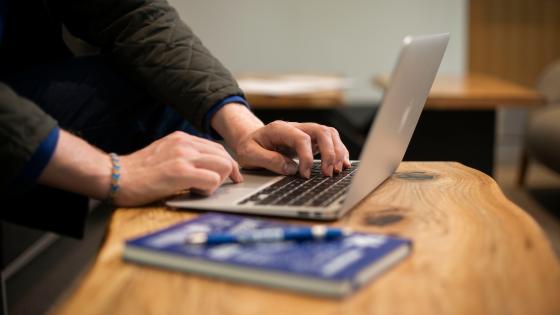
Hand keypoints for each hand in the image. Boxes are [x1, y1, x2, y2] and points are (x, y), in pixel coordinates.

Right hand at [115, 131, 242, 205]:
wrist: (114, 176)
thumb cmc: (137, 172)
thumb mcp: (164, 154)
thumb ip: (184, 156)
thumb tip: (206, 167)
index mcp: (182, 138)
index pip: (217, 148)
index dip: (227, 164)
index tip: (230, 176)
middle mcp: (185, 143)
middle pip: (224, 155)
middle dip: (228, 173)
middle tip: (222, 186)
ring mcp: (183, 156)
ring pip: (223, 165)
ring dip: (218, 181)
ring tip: (201, 189)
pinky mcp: (180, 172)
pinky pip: (212, 179)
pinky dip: (209, 189)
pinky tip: (195, 192)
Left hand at [234, 121, 350, 177]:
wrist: (249, 140)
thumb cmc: (249, 147)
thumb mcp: (249, 155)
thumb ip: (268, 160)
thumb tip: (291, 168)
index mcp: (279, 128)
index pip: (301, 138)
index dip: (307, 157)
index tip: (305, 175)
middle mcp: (295, 127)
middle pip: (321, 131)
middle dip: (329, 153)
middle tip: (328, 173)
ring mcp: (305, 132)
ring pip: (329, 133)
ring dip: (337, 151)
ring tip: (337, 171)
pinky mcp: (311, 140)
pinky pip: (330, 140)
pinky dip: (339, 151)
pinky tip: (342, 165)